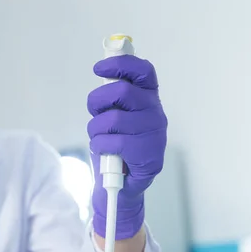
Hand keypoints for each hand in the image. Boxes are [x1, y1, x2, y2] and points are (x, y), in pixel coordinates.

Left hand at [88, 55, 167, 239]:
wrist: (120, 188)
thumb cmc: (115, 149)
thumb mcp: (113, 118)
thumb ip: (113, 98)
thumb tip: (103, 72)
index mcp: (149, 99)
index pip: (142, 71)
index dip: (120, 64)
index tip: (98, 69)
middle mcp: (155, 113)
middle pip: (122, 91)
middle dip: (98, 101)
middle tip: (95, 114)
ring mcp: (154, 134)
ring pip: (113, 119)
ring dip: (96, 130)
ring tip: (100, 140)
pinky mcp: (148, 155)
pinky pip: (114, 142)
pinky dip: (101, 147)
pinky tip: (105, 153)